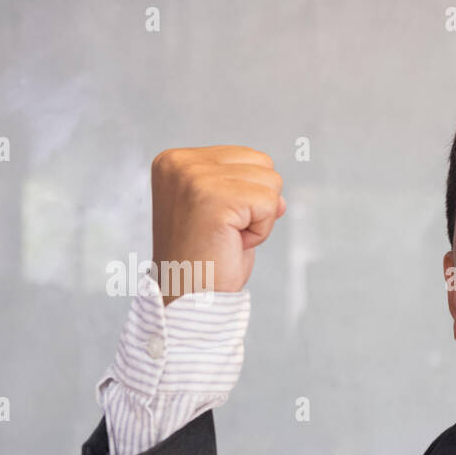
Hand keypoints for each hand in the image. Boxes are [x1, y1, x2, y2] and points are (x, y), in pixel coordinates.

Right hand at [150, 145, 285, 302]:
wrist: (190, 298)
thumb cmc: (205, 261)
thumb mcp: (223, 213)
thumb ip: (246, 189)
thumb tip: (280, 198)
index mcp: (175, 160)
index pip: (247, 156)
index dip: (247, 196)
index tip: (217, 221)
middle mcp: (180, 163)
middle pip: (263, 163)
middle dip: (256, 203)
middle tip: (225, 231)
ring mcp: (194, 178)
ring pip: (271, 182)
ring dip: (259, 218)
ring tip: (228, 236)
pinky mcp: (214, 198)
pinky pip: (270, 205)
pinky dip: (261, 231)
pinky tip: (233, 243)